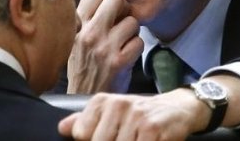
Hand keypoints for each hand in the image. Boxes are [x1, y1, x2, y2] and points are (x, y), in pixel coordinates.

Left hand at [58, 75, 239, 140]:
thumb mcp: (112, 113)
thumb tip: (62, 129)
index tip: (109, 137)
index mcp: (103, 101)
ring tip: (137, 139)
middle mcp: (118, 105)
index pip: (81, 134)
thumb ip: (86, 121)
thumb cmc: (141, 114)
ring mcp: (136, 116)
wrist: (178, 108)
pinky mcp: (152, 129)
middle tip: (126, 138)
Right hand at [67, 0, 143, 92]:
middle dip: (124, 9)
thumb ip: (89, 18)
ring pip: (132, 22)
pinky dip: (136, 48)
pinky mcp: (119, 62)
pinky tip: (126, 56)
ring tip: (123, 43)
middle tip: (122, 21)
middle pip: (116, 0)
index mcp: (77, 25)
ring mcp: (104, 47)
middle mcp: (89, 33)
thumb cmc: (84, 67)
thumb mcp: (77, 39)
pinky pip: (139, 42)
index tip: (111, 9)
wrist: (83, 98)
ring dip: (132, 32)